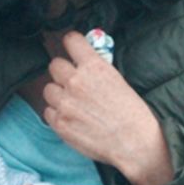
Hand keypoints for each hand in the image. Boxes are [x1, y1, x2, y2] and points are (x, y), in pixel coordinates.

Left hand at [25, 30, 172, 184]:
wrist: (135, 143)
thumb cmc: (133, 115)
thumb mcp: (118, 81)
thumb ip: (97, 70)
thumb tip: (85, 64)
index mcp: (94, 67)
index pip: (71, 41)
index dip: (71, 45)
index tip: (73, 49)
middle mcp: (76, 81)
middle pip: (55, 65)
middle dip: (63, 73)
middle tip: (73, 83)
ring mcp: (65, 102)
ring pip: (48, 89)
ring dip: (58, 94)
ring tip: (72, 104)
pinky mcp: (60, 123)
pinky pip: (48, 111)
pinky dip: (57, 114)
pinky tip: (72, 119)